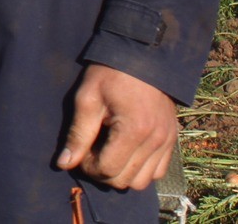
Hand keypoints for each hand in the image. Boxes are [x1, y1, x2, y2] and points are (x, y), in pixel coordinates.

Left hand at [57, 63, 178, 189]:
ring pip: (143, 182)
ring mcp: (167, 142)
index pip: (107, 170)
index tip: (81, 150)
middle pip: (125, 181)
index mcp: (134, 129)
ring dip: (122, 174)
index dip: (88, 166)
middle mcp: (155, 140)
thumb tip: (64, 163)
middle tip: (93, 151)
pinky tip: (126, 153)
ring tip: (109, 152)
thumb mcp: (87, 98)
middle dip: (103, 172)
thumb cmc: (110, 73)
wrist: (143, 55)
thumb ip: (78, 134)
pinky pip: (158, 173)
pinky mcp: (172, 140)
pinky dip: (141, 171)